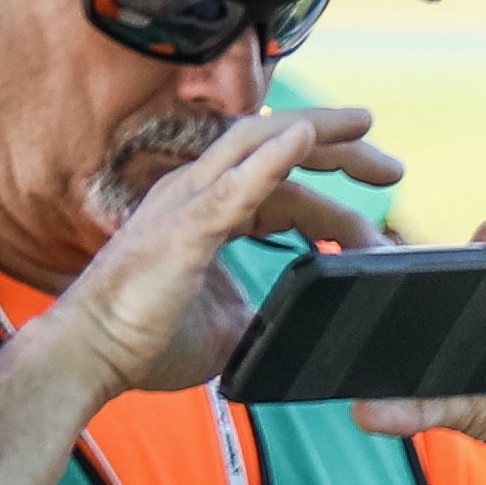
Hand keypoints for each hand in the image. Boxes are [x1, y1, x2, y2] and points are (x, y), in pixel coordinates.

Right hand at [37, 101, 411, 400]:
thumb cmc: (146, 340)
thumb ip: (266, 311)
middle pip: (275, 150)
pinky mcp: (185, 226)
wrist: (92, 357)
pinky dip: (273, 158)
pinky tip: (306, 139)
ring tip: (365, 127)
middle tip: (393, 165)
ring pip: (258, 147)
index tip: (379, 218)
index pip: (279, 187)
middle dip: (337, 149)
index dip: (330, 197)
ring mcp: (187, 202)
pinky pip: (236, 184)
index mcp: (207, 213)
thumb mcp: (230, 326)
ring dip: (315, 135)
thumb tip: (299, 323)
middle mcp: (196, 193)